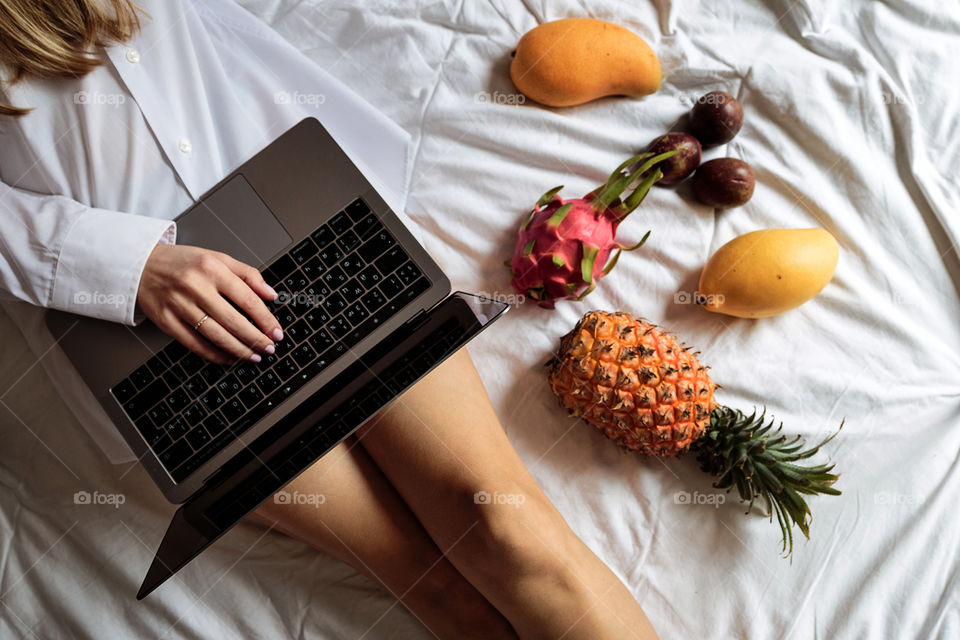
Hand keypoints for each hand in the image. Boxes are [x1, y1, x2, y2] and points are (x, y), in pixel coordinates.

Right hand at [136, 244, 282, 364]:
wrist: (141, 265)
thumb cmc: (183, 263)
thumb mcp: (217, 258)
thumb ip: (247, 274)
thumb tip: (271, 294)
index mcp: (212, 268)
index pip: (247, 299)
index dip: (265, 319)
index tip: (276, 332)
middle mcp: (195, 287)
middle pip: (233, 320)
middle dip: (255, 339)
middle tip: (269, 348)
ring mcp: (179, 305)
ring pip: (215, 335)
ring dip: (239, 350)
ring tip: (254, 356)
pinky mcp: (166, 321)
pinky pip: (195, 344)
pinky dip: (214, 354)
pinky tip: (228, 358)